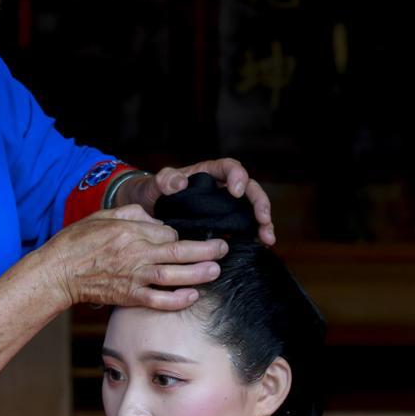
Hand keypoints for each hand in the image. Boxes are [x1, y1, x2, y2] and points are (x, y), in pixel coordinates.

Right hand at [44, 205, 227, 310]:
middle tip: (224, 249)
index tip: (185, 239)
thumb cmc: (78, 242)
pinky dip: (178, 299)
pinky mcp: (129, 296)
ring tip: (216, 270)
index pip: (168, 232)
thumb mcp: (104, 216)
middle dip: (206, 250)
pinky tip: (192, 295)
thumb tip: (155, 220)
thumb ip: (133, 214)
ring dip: (199, 273)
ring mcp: (135, 276)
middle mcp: (137, 253)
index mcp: (132, 231)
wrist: (59, 271)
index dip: (180, 235)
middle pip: (180, 251)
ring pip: (175, 275)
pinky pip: (159, 299)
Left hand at [117, 159, 275, 245]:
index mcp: (207, 173)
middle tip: (263, 220)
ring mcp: (223, 208)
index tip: (235, 192)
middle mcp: (220, 189)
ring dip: (263, 223)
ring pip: (251, 210)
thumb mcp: (154, 184)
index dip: (238, 177)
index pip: (230, 168)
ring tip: (267, 239)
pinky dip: (253, 237)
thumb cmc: (151, 193)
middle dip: (260, 204)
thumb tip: (179, 182)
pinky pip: (242, 228)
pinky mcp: (223, 225)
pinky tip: (259, 248)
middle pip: (249, 190)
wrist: (147, 213)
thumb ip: (164, 180)